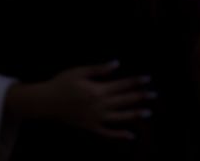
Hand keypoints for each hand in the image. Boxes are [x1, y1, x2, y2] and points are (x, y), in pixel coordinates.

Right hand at [40, 62, 154, 139]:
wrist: (44, 102)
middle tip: (155, 95)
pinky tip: (130, 135)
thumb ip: (99, 69)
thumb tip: (117, 63)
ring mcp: (95, 118)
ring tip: (148, 112)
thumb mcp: (79, 71)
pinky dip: (119, 135)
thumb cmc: (61, 83)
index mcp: (98, 90)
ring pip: (119, 117)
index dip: (136, 81)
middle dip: (140, 97)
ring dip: (134, 114)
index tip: (148, 79)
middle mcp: (99, 105)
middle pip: (124, 100)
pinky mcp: (90, 128)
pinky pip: (107, 133)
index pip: (122, 85)